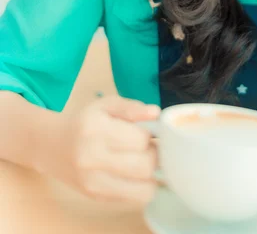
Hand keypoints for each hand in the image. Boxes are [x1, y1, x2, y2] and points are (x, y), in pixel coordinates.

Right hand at [40, 94, 160, 204]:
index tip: (148, 132)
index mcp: (96, 129)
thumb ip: (132, 108)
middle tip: (149, 148)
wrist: (52, 146)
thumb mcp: (106, 105)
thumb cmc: (85, 122)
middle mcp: (92, 157)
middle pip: (144, 166)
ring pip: (143, 188)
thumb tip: (155, 113)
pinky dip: (142, 187)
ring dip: (151, 175)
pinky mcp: (96, 197)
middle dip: (154, 155)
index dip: (151, 135)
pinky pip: (134, 198)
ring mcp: (93, 181)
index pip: (141, 140)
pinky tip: (134, 174)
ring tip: (143, 161)